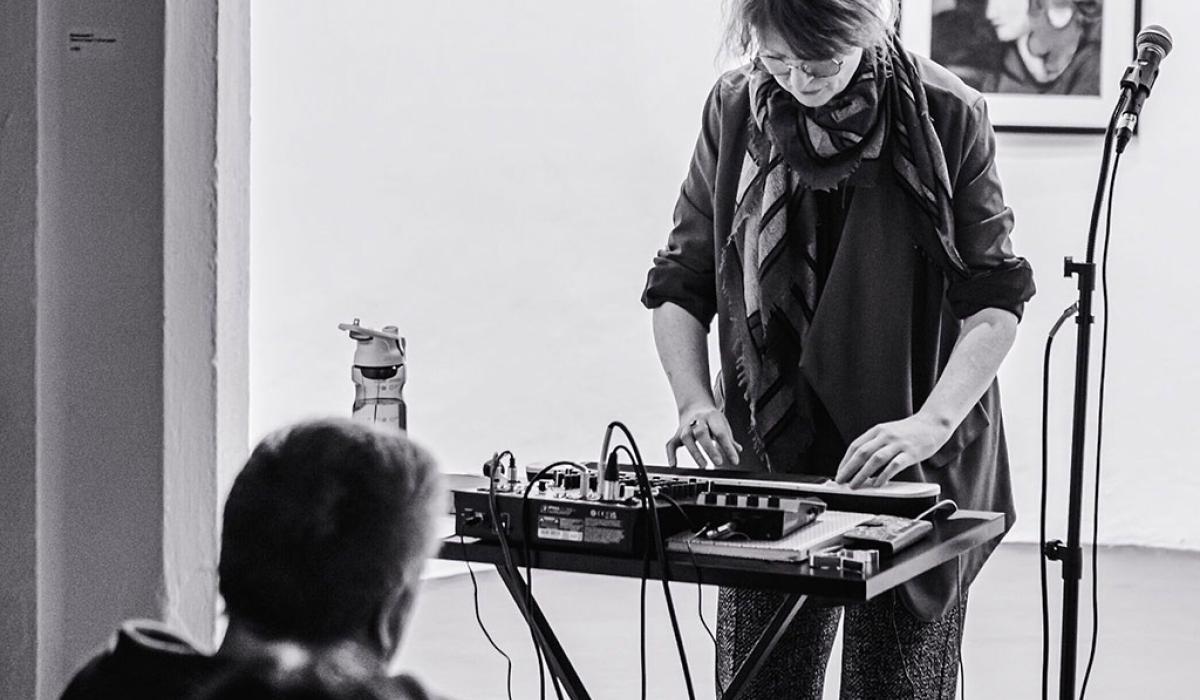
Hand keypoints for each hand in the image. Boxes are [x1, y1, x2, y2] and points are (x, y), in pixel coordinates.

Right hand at [666, 405, 741, 467]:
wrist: (694, 405)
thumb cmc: (711, 418)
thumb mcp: (723, 424)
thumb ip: (730, 439)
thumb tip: (738, 450)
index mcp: (712, 417)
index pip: (720, 433)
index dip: (728, 447)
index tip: (735, 461)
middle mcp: (697, 421)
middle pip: (701, 433)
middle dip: (710, 448)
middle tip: (719, 462)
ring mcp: (685, 427)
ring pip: (686, 438)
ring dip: (695, 453)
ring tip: (703, 466)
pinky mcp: (677, 434)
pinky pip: (671, 444)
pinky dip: (671, 455)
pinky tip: (674, 465)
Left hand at [834, 413, 951, 488]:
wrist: (933, 424)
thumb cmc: (909, 432)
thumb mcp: (888, 432)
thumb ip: (875, 444)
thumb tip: (859, 463)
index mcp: (877, 430)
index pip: (855, 446)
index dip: (845, 461)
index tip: (839, 473)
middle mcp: (885, 435)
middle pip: (862, 453)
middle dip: (849, 468)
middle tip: (841, 481)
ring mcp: (898, 444)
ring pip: (875, 459)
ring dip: (862, 474)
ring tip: (855, 485)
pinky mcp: (910, 453)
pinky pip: (894, 465)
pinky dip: (884, 475)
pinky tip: (877, 484)